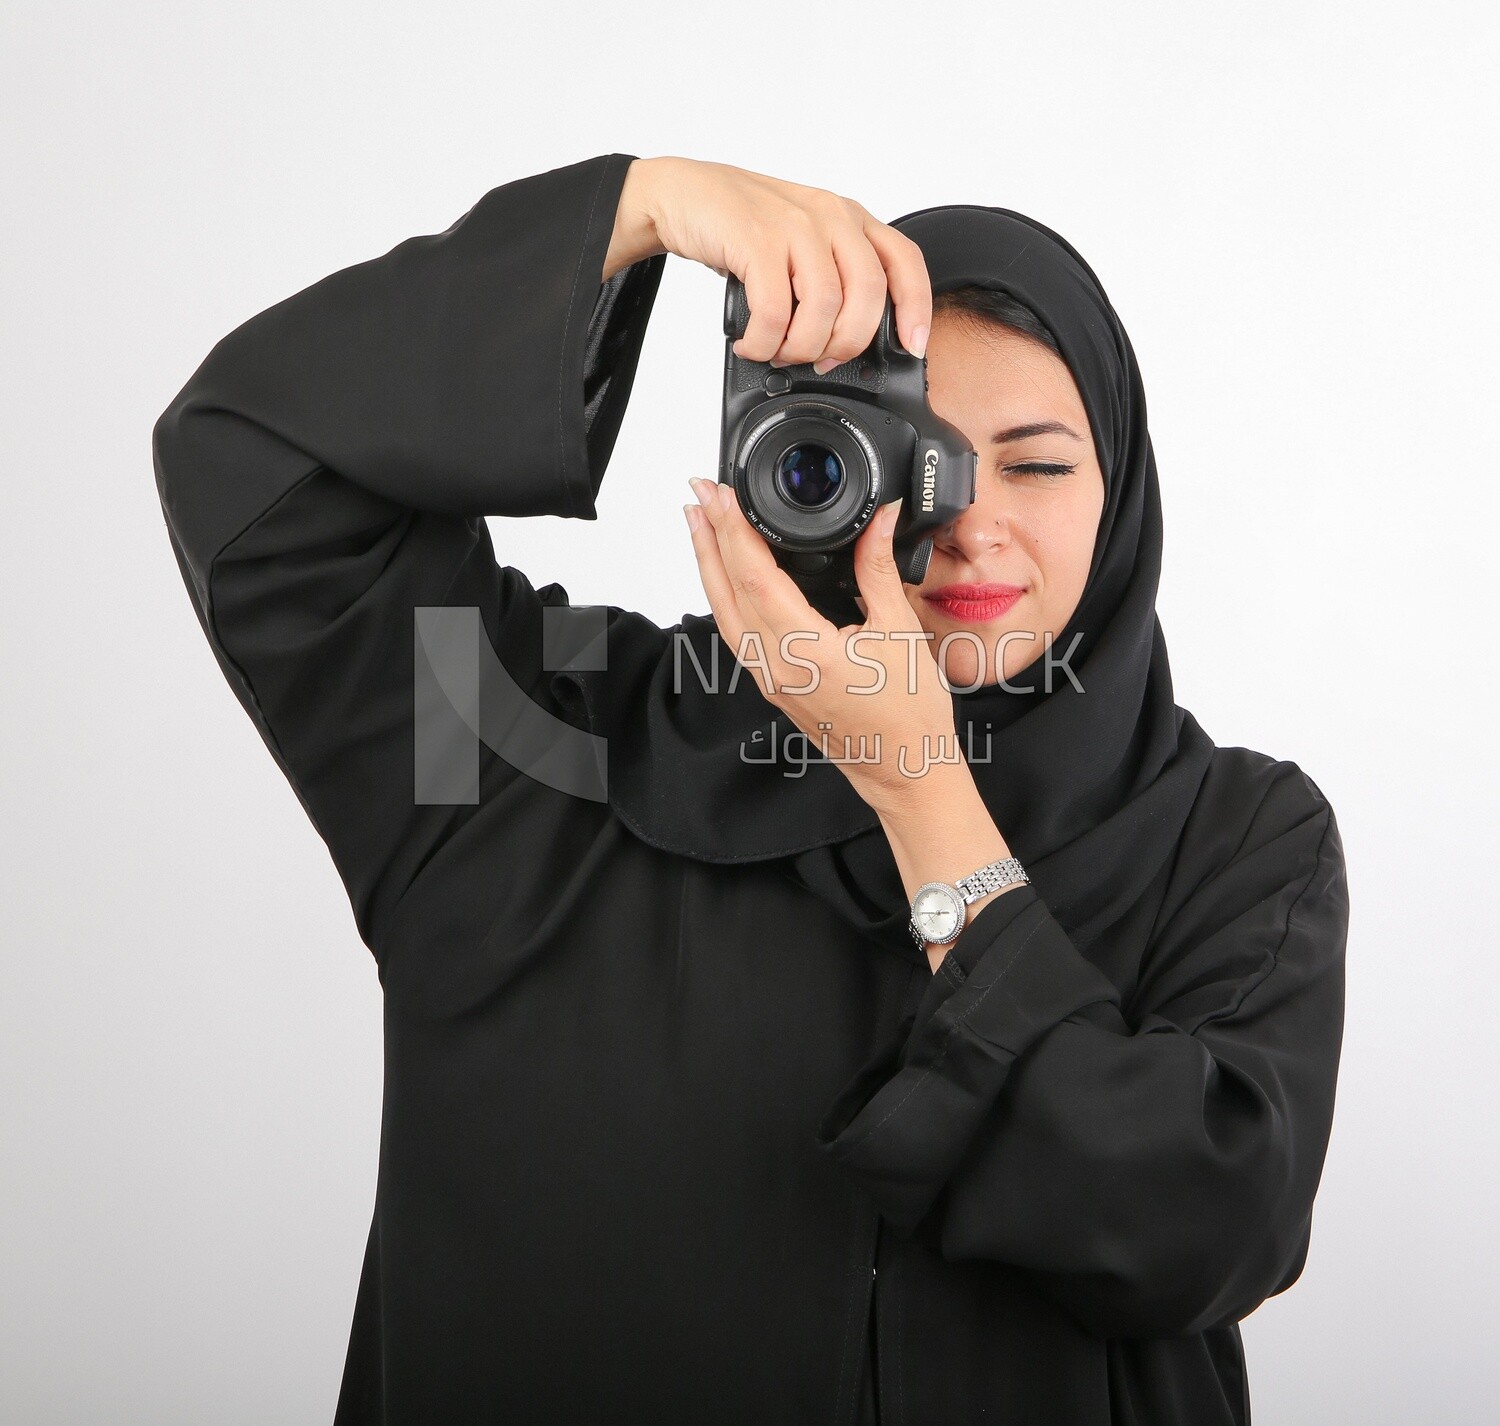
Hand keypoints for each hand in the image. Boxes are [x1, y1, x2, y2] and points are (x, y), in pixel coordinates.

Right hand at [614, 155, 931, 366]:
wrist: (683, 196)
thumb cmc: (742, 226)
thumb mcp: (801, 242)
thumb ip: (830, 275)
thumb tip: (846, 341)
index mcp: (848, 219)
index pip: (903, 261)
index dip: (915, 309)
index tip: (911, 348)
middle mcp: (829, 217)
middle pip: (868, 295)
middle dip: (848, 342)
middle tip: (822, 360)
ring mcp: (794, 226)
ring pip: (824, 308)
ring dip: (801, 347)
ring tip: (778, 352)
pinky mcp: (757, 240)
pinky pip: (775, 311)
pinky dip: (764, 342)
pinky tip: (751, 343)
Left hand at [684, 476, 957, 812]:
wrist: (904, 768)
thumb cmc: (908, 713)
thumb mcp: (899, 630)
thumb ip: (880, 568)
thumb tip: (881, 517)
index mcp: (805, 650)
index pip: (755, 579)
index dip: (735, 532)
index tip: (723, 496)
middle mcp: (776, 666)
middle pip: (727, 592)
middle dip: (710, 538)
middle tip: (699, 494)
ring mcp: (770, 678)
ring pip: (724, 613)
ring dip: (710, 565)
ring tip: (701, 525)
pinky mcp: (774, 684)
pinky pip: (737, 633)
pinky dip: (725, 595)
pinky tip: (727, 575)